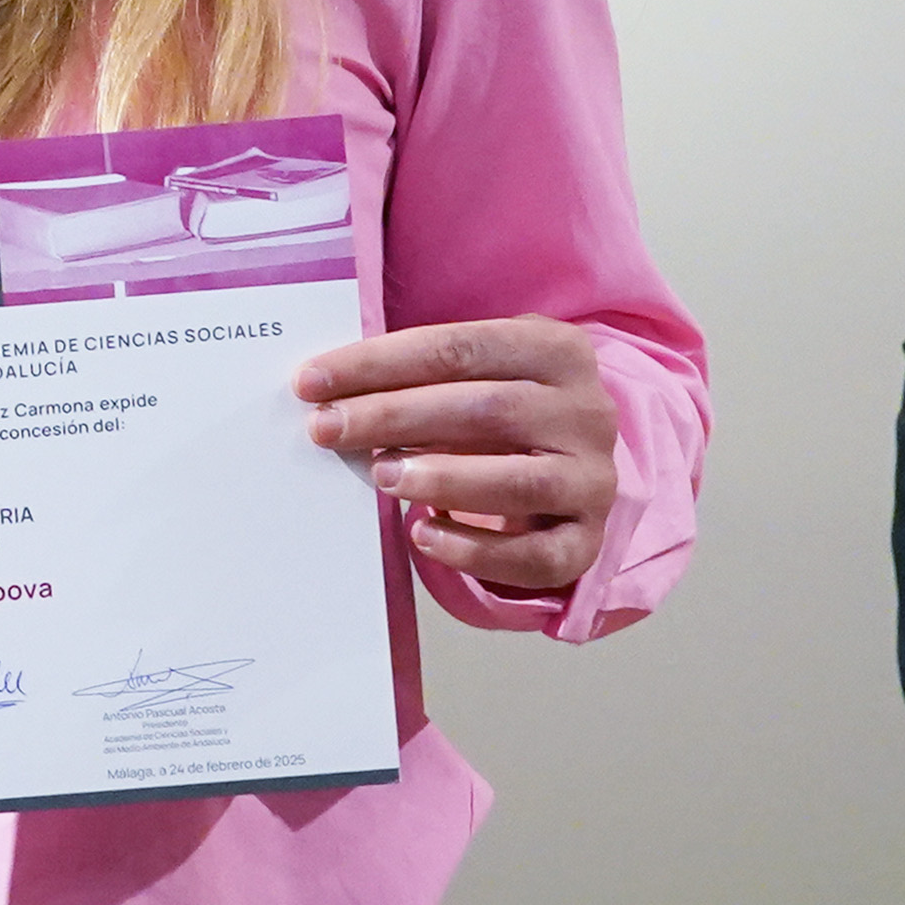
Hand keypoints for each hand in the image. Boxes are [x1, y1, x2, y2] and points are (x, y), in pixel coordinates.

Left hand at [295, 318, 619, 601]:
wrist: (571, 470)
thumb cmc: (500, 417)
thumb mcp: (477, 377)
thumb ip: (420, 377)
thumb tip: (327, 391)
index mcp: (558, 351)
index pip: (460, 348)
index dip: (380, 363)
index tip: (311, 382)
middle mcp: (587, 413)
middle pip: (485, 409)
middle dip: (394, 416)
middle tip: (326, 429)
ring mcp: (593, 480)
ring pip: (518, 482)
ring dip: (440, 478)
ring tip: (381, 477)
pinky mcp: (586, 542)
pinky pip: (534, 555)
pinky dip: (474, 550)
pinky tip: (422, 535)